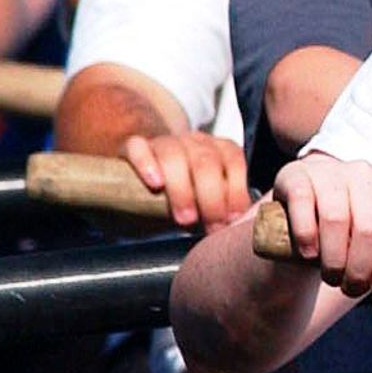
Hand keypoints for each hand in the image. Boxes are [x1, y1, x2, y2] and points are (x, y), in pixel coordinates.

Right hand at [121, 129, 255, 230]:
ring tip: (185, 218)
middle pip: (205, 160)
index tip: (232, 220)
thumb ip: (223, 211)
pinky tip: (154, 183)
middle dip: (211, 196)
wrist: (139, 185)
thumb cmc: (180, 200)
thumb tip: (239, 230)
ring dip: (182, 188)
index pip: (232, 160)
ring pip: (173, 153)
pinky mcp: (131, 147)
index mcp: (216, 151)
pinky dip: (146, 163)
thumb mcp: (206, 206)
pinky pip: (138, 147)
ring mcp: (162, 143)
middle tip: (210, 225)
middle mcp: (192, 142)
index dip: (235, 190)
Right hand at [273, 152, 371, 325]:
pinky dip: (307, 237)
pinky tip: (308, 254)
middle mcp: (367, 171)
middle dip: (360, 269)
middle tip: (351, 288)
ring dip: (333, 260)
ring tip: (331, 276)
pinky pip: (304, 204)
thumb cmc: (353, 247)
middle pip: (371, 227)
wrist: (308, 228)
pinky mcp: (297, 175)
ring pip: (336, 218)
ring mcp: (331, 169)